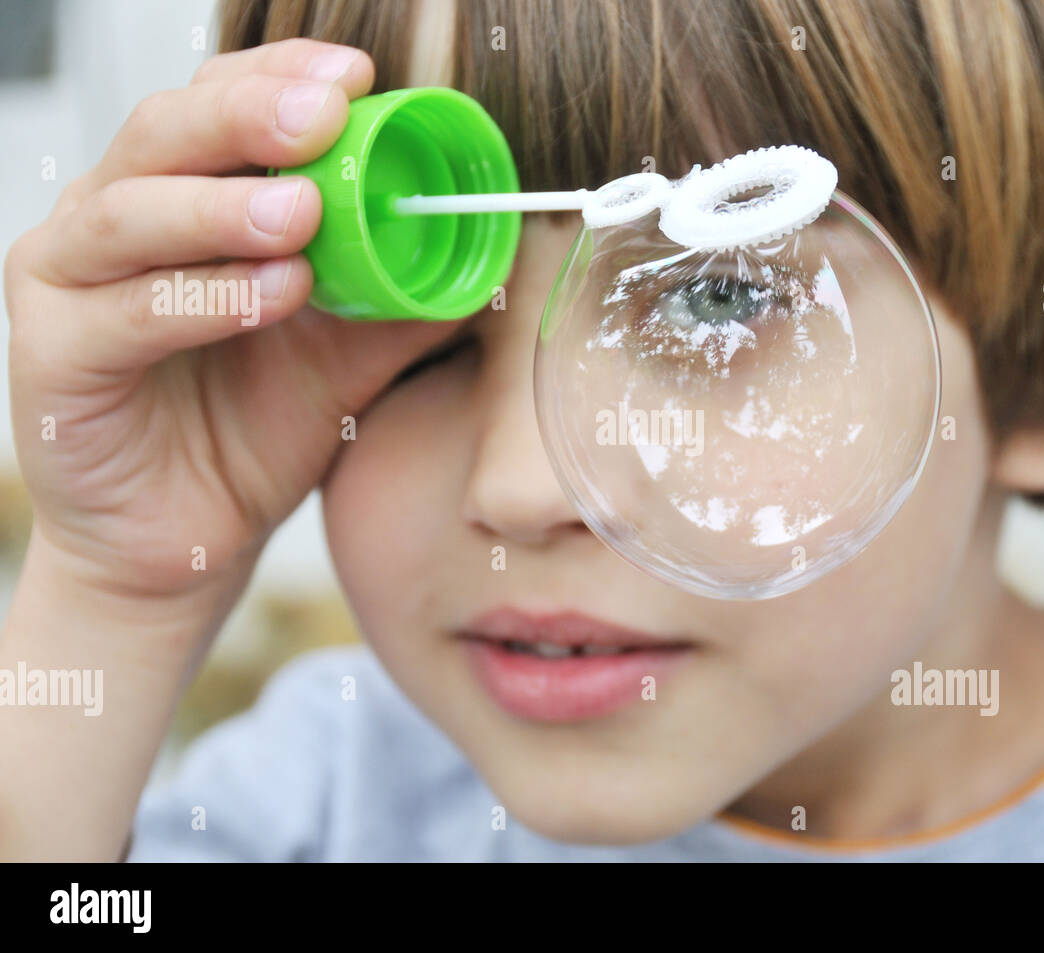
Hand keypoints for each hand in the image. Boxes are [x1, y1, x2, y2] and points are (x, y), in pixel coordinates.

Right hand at [4, 39, 450, 622]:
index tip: (357, 76)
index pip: (220, 105)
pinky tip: (271, 295)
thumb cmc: (255, 430)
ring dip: (221, 207)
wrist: (191, 536)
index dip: (281, 78)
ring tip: (301, 214)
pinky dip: (200, 299)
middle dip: (249, 116)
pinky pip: (123, 315)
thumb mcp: (347, 354)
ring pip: (131, 215)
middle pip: (167, 135)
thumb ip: (401, 299)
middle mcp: (115, 221)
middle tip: (326, 117)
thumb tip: (482, 251)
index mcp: (182, 198)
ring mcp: (69, 284)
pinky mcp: (52, 357)